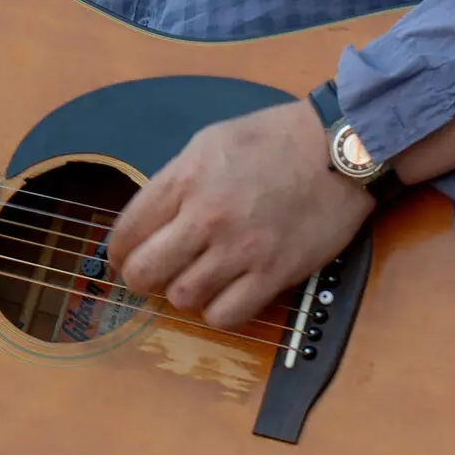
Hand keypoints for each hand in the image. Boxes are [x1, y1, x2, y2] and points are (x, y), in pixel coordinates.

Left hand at [106, 99, 372, 330]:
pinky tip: (224, 294)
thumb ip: (176, 179)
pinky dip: (218, 311)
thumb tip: (149, 218)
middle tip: (151, 277)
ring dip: (183, 293)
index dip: (118, 252)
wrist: (336, 149)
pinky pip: (226, 316)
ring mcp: (240, 249)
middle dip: (140, 279)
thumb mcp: (210, 141)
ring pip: (183, 298)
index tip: (123, 258)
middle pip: (146, 272)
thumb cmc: (274, 139)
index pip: (128, 231)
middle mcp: (207, 217)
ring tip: (195, 279)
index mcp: (185, 178)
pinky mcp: (274, 274)